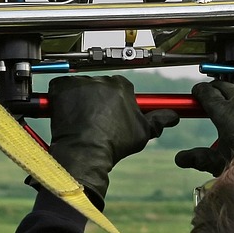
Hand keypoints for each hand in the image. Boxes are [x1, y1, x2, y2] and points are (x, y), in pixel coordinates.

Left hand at [48, 75, 178, 198]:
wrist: (86, 152)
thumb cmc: (114, 143)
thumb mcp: (143, 133)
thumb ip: (159, 120)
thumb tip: (173, 116)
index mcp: (122, 87)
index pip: (120, 88)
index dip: (115, 102)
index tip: (110, 113)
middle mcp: (102, 80)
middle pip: (100, 86)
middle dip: (97, 99)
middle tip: (94, 118)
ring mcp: (80, 83)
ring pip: (80, 86)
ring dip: (79, 98)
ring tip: (80, 118)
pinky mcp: (61, 87)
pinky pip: (59, 87)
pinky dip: (60, 96)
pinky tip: (66, 111)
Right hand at [174, 81, 233, 175]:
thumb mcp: (218, 162)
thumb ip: (198, 158)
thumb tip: (180, 159)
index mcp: (224, 113)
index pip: (208, 93)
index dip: (199, 90)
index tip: (196, 92)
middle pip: (225, 86)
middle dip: (216, 87)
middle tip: (210, 93)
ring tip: (231, 110)